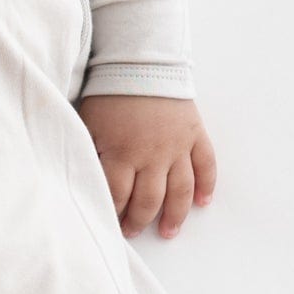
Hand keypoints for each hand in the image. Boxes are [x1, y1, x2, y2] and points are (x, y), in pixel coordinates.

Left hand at [75, 93, 215, 239]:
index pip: (117, 196)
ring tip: (169, 232)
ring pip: (179, 191)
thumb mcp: (88, 125)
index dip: (113, 214)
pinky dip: (207, 185)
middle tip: (133, 232)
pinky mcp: (195, 134)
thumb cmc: (108, 94)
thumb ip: (90, 155)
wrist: (141, 61)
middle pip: (148, 200)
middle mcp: (151, 155)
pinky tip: (202, 203)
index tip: (110, 225)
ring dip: (174, 215)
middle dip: (139, 221)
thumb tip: (87, 183)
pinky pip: (206, 165)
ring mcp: (176, 146)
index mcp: (120, 153)